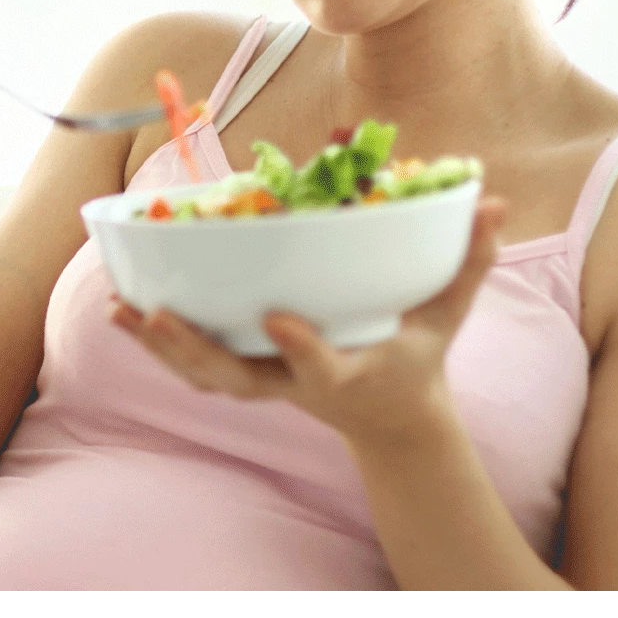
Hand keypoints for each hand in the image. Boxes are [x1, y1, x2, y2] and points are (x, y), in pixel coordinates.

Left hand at [109, 195, 508, 448]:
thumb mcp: (449, 315)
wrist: (388, 414)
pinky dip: (156, 344)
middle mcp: (298, 385)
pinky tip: (122, 309)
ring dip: (162, 348)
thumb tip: (496, 203)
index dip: (302, 349)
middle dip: (196, 351)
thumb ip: (469, 261)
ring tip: (122, 309)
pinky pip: (193, 365)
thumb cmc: (417, 353)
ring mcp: (266, 384)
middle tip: (158, 316)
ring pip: (206, 375)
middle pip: (239, 379)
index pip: (323, 366)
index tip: (279, 320)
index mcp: (350, 373)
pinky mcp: (245, 376)